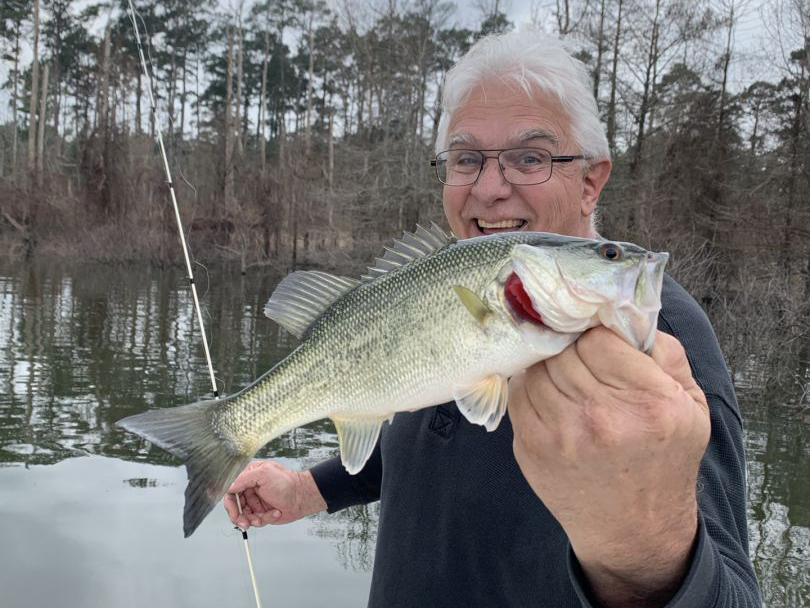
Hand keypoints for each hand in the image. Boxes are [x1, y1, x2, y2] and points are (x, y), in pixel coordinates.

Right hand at [223, 460, 326, 529]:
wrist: (302, 497)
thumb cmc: (286, 483)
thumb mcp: (264, 474)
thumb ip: (244, 478)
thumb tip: (229, 487)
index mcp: (249, 476)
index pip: (230, 490)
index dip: (230, 502)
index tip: (233, 511)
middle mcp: (250, 489)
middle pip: (234, 506)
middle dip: (238, 516)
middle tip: (244, 523)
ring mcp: (255, 501)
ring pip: (243, 516)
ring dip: (251, 520)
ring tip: (261, 519)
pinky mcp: (261, 513)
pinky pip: (255, 521)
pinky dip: (264, 519)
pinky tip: (275, 513)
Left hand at [508, 327, 710, 607]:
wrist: (634, 529)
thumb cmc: (665, 460)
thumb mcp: (692, 405)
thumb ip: (666, 352)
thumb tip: (626, 314)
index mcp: (649, 402)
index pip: (597, 338)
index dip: (595, 334)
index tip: (599, 341)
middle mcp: (602, 418)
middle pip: (563, 350)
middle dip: (570, 347)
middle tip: (579, 356)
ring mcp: (561, 435)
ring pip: (537, 368)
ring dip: (548, 366)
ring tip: (566, 376)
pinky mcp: (531, 447)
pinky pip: (518, 394)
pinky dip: (530, 387)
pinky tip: (550, 396)